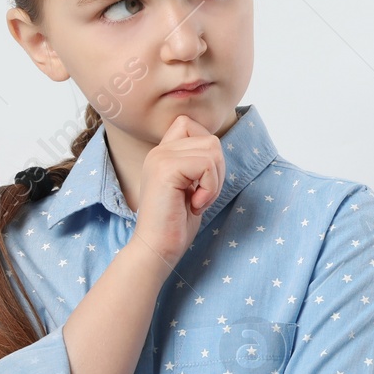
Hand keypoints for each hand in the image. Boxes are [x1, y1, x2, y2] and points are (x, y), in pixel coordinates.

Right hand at [131, 113, 225, 266]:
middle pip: (210, 139)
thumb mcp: (189, 186)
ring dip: (214, 181)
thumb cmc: (176, 224)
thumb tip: (216, 147)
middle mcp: (159, 151)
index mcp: (162, 153)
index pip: (191, 124)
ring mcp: (160, 158)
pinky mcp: (166, 169)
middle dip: (217, 171)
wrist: (157, 249)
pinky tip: (194, 205)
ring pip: (213, 149)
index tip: (199, 181)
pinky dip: (210, 188)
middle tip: (200, 195)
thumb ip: (197, 162)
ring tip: (196, 201)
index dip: (207, 151)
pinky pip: (207, 165)